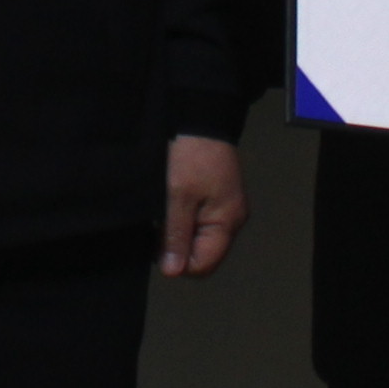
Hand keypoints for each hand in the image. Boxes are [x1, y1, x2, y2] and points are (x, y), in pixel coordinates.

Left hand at [161, 132, 247, 277]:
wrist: (199, 115)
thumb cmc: (190, 156)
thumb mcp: (177, 197)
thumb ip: (176, 236)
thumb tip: (174, 272)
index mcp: (227, 222)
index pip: (203, 265)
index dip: (178, 262)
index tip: (157, 246)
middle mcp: (231, 219)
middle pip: (202, 253)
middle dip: (177, 246)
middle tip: (159, 225)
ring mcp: (224, 207)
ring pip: (197, 237)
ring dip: (177, 231)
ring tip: (162, 212)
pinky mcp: (215, 196)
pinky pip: (197, 220)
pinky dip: (181, 218)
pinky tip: (169, 205)